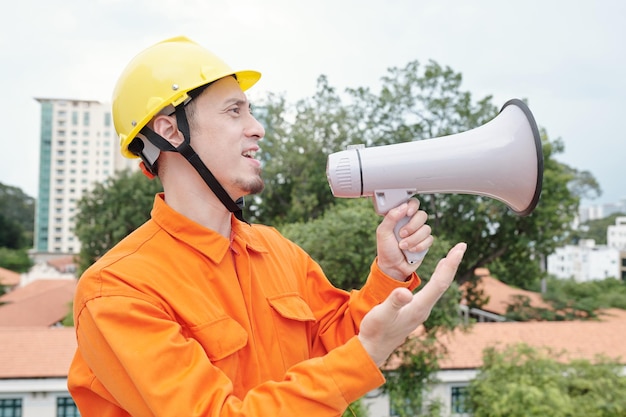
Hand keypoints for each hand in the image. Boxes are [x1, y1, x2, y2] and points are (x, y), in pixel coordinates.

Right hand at [359, 242, 466, 366]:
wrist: (374, 348)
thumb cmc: (376, 331)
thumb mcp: (381, 314)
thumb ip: (393, 302)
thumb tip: (405, 292)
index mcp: (419, 307)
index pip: (440, 283)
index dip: (450, 265)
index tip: (459, 249)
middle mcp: (424, 308)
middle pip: (443, 283)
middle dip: (452, 264)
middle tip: (461, 246)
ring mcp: (421, 310)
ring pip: (439, 287)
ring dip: (446, 270)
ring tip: (452, 256)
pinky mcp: (416, 310)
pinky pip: (433, 290)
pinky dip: (438, 277)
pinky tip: (437, 273)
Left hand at [376, 198, 432, 279]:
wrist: (393, 267)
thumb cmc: (386, 250)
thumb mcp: (383, 232)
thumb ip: (391, 217)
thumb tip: (404, 206)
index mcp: (400, 217)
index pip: (412, 203)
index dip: (413, 206)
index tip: (408, 213)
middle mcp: (411, 222)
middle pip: (422, 215)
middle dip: (412, 226)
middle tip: (401, 234)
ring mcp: (419, 232)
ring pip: (426, 229)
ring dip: (414, 239)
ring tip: (403, 246)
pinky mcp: (425, 242)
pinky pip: (430, 239)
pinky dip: (419, 246)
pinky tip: (411, 251)